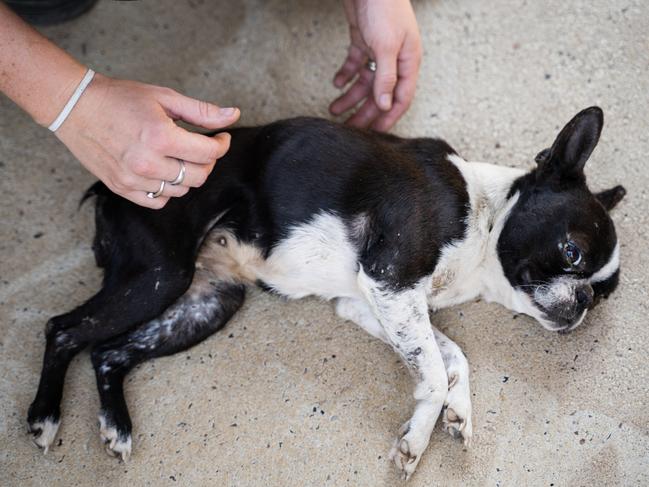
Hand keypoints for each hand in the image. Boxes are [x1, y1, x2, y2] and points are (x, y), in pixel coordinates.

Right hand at [55, 74, 239, 208]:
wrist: (75, 107)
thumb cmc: (120, 98)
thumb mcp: (164, 97)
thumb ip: (201, 111)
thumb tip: (233, 115)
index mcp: (161, 137)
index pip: (208, 154)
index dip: (221, 145)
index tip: (220, 137)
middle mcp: (148, 163)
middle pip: (198, 176)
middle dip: (207, 161)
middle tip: (201, 147)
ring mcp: (133, 179)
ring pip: (181, 190)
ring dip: (188, 175)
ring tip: (179, 156)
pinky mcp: (122, 188)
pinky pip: (159, 200)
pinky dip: (167, 189)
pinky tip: (164, 170)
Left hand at [330, 0, 421, 131]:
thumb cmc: (385, 8)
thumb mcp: (387, 46)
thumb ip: (386, 77)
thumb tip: (384, 105)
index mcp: (408, 62)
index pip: (401, 98)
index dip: (388, 117)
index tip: (374, 134)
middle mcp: (395, 60)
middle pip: (379, 93)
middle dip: (364, 112)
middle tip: (349, 129)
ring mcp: (379, 51)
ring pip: (365, 82)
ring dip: (350, 97)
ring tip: (334, 110)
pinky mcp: (363, 42)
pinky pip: (355, 65)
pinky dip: (345, 75)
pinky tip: (336, 84)